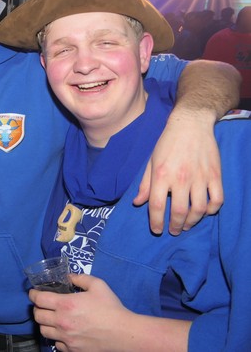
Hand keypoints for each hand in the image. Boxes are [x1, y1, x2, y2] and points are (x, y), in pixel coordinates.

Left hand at [29, 274, 130, 351]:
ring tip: (50, 319)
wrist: (124, 333)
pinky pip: (56, 344)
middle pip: (37, 316)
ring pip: (43, 331)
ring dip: (44, 323)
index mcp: (65, 304)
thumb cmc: (111, 308)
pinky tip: (62, 332)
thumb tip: (68, 277)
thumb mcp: (98, 285)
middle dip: (37, 308)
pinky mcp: (72, 349)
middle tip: (42, 305)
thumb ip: (80, 278)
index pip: (38, 299)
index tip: (34, 293)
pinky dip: (56, 337)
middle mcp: (62, 322)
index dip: (33, 294)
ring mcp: (66, 338)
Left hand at [133, 109, 222, 234]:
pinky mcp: (215, 175)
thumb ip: (145, 184)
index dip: (156, 222)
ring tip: (187, 225)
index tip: (157, 230)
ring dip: (193, 221)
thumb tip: (138, 203)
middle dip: (176, 226)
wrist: (190, 125)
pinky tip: (205, 212)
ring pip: (199, 209)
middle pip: (180, 212)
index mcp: (162, 175)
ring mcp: (200, 178)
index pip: (157, 206)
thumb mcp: (151, 162)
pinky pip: (217, 200)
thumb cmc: (167, 144)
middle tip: (174, 230)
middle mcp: (181, 178)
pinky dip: (212, 210)